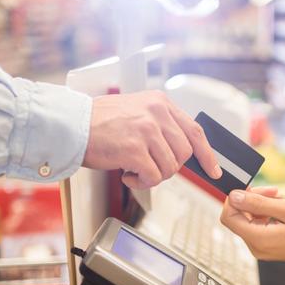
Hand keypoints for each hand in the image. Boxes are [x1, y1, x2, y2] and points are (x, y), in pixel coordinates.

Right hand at [82, 90, 221, 188]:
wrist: (71, 125)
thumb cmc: (98, 122)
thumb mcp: (136, 112)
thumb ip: (160, 126)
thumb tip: (179, 152)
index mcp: (160, 103)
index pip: (195, 130)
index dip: (207, 154)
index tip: (213, 170)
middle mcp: (157, 113)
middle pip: (183, 154)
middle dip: (168, 167)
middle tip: (148, 167)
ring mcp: (147, 130)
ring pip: (170, 168)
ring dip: (152, 175)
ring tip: (133, 168)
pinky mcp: (135, 149)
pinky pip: (152, 177)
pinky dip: (140, 182)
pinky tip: (126, 174)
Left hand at [220, 189, 284, 263]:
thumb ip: (258, 203)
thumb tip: (233, 196)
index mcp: (259, 239)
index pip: (229, 217)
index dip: (234, 200)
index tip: (251, 188)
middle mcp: (256, 247)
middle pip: (238, 218)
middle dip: (250, 200)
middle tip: (273, 191)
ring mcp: (261, 249)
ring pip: (247, 220)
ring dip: (259, 205)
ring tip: (281, 198)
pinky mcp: (268, 246)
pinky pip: (257, 226)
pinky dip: (265, 214)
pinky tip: (280, 207)